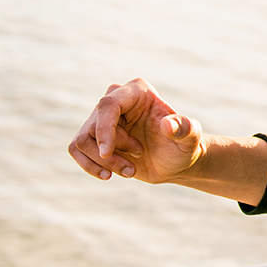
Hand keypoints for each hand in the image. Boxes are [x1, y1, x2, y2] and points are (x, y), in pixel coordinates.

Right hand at [68, 77, 205, 183]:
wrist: (174, 162)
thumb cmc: (183, 147)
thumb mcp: (190, 139)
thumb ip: (185, 129)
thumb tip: (168, 125)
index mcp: (137, 90)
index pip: (108, 105)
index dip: (105, 129)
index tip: (107, 154)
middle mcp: (116, 98)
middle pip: (94, 125)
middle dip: (112, 151)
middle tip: (138, 159)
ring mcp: (102, 117)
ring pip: (83, 140)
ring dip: (103, 162)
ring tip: (129, 171)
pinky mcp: (94, 136)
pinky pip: (76, 148)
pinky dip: (89, 165)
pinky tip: (107, 176)